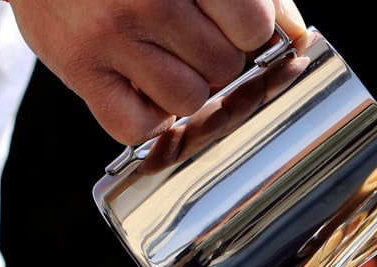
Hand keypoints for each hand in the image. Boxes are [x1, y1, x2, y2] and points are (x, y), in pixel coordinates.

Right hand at [9, 0, 306, 145]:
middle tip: (186, 38)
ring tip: (160, 59)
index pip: (254, 28)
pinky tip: (139, 87)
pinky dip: (147, 119)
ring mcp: (109, 36)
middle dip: (217, 60)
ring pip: (190, 100)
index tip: (233, 29)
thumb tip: (298, 35)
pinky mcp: (78, 67)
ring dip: (185, 90)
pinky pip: (138, 127)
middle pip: (225, 68)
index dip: (250, 35)